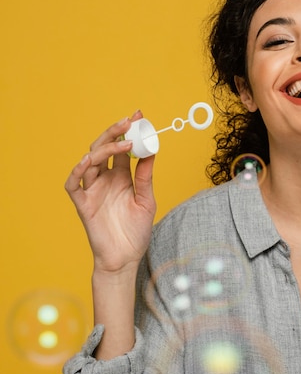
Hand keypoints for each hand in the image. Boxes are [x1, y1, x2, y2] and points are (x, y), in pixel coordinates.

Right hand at [65, 111, 156, 273]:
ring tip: (123, 142)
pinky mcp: (82, 203)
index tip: (138, 116)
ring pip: (89, 160)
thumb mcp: (147, 199)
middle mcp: (106, 179)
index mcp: (121, 177)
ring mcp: (93, 190)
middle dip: (115, 132)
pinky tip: (87, 161)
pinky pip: (73, 184)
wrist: (126, 257)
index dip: (128, 132)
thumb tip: (153, 150)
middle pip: (104, 148)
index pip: (122, 149)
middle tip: (129, 120)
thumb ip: (146, 176)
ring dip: (104, 148)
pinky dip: (77, 171)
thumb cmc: (136, 231)